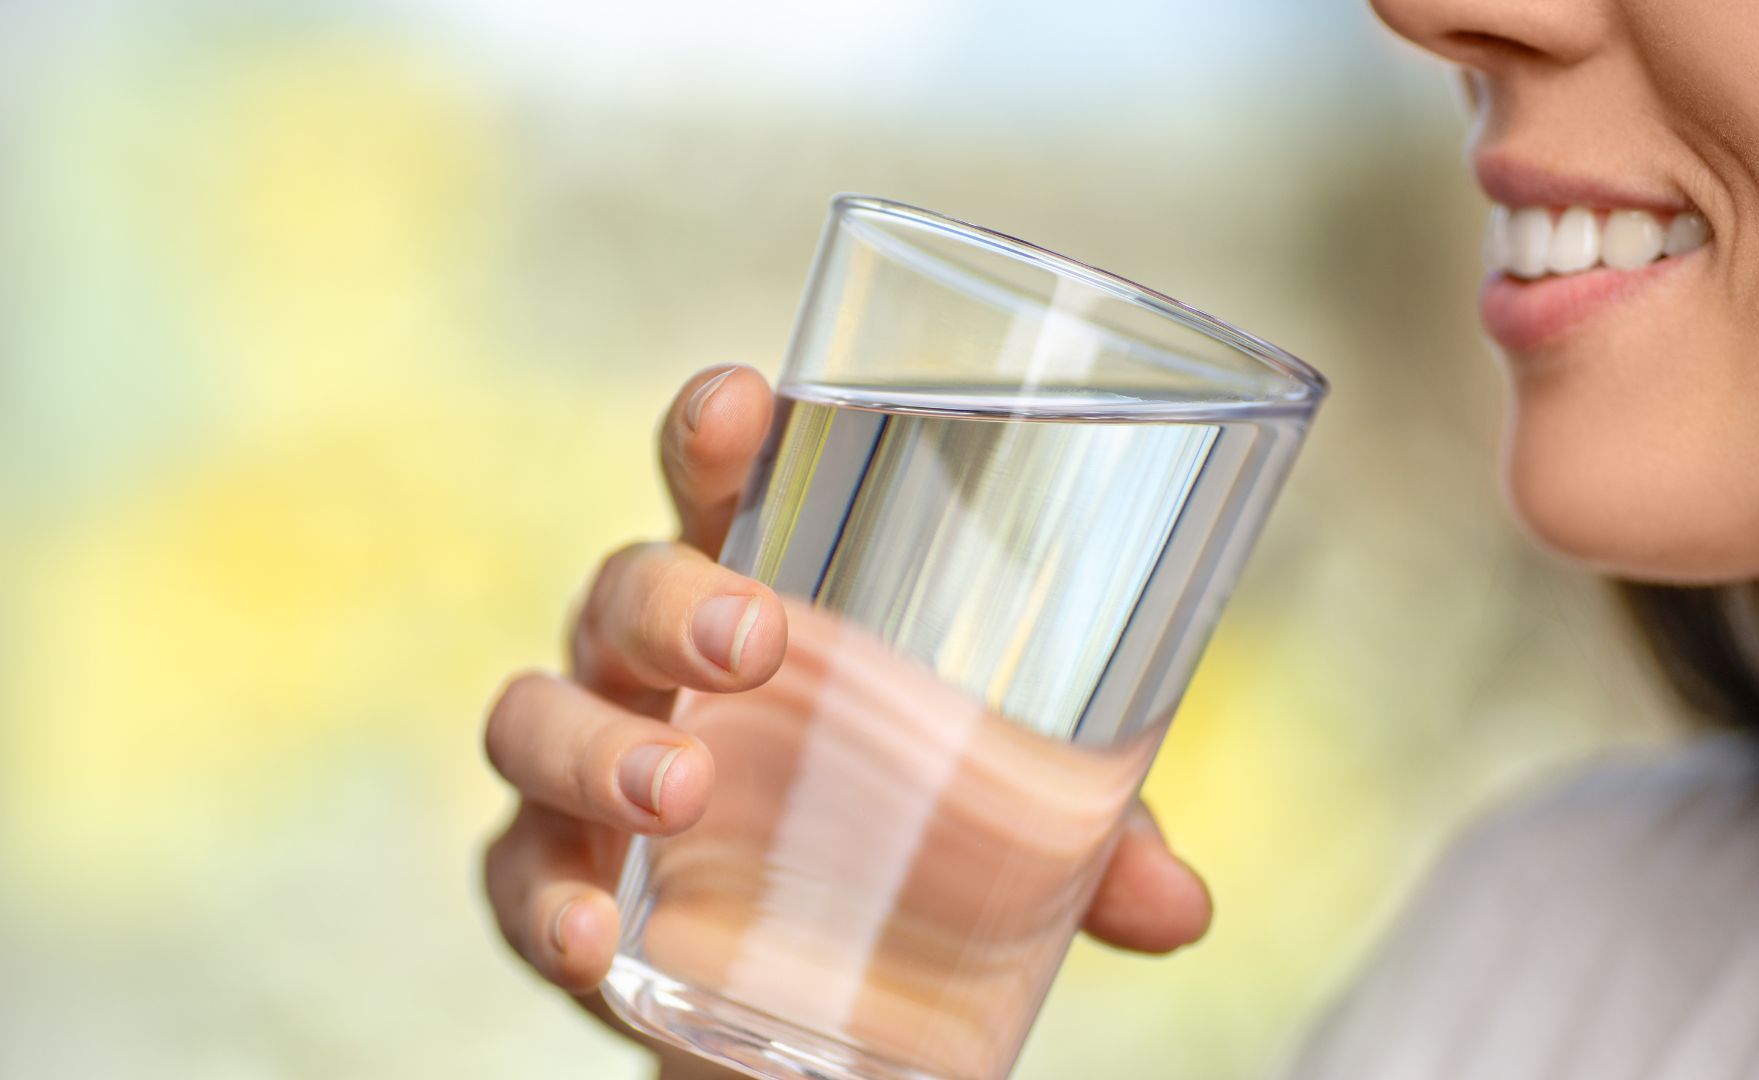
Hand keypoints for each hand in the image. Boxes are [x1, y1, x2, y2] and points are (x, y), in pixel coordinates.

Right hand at [480, 364, 1213, 1072]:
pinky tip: (595, 937)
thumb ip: (1085, 842)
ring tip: (679, 788)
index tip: (747, 399)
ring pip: (534, 711)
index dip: (716, 432)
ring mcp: (589, 767)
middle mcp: (653, 666)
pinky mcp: (553, 880)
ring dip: (598, 741)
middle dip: (674, 595)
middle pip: (625, 585)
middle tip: (755, 637)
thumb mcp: (994, 826)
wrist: (785, 986)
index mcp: (758, 597)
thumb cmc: (886, 839)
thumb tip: (1185, 905)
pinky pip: (514, 873)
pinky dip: (545, 901)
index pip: (719, 487)